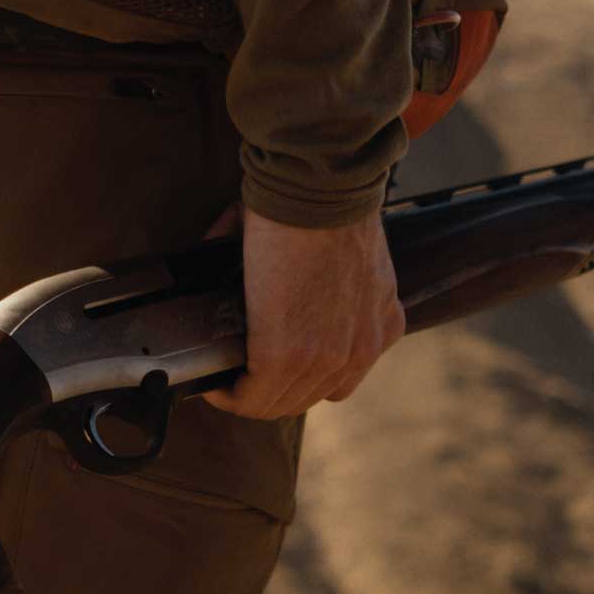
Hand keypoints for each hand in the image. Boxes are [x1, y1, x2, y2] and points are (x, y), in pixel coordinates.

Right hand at [203, 204, 404, 419]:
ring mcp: (327, 357)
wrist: (319, 189)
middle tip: (236, 374)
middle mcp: (361, 349)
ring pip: (279, 403)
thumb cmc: (324, 201)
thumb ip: (299, 267)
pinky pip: (253, 396)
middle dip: (268, 390)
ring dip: (246, 396)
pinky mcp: (287, 355)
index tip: (267, 365)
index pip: (340, 379)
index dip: (298, 378)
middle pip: (307, 397)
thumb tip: (235, 252)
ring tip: (222, 381)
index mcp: (381, 325)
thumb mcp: (333, 249)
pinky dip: (228, 394)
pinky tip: (212, 383)